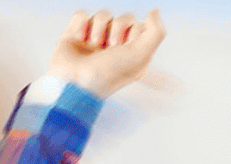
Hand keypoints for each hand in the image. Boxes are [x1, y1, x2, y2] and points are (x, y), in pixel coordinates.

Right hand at [48, 9, 165, 98]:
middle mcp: (112, 49)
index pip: (139, 27)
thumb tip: (154, 11)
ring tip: (93, 46)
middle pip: (124, 18)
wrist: (75, 84)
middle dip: (118, 28)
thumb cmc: (107, 76)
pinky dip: (80, 25)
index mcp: (129, 55)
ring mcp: (92, 42)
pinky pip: (81, 15)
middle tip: (110, 47)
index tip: (125, 49)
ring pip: (103, 15)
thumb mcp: (140, 57)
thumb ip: (156, 32)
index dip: (133, 33)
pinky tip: (79, 39)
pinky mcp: (73, 37)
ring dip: (100, 28)